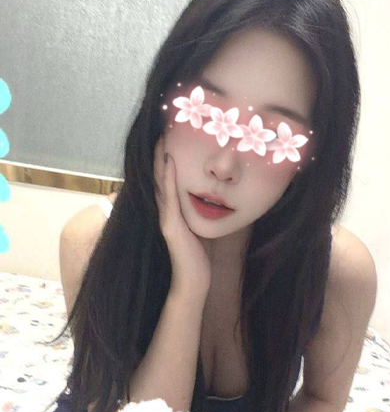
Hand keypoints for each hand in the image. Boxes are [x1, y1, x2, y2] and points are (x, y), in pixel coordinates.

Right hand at [153, 136, 211, 297]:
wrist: (193, 282)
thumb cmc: (197, 259)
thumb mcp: (196, 231)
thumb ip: (195, 216)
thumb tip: (207, 200)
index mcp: (170, 214)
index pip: (165, 181)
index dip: (164, 160)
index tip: (169, 137)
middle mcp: (164, 213)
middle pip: (159, 178)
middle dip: (159, 154)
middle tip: (161, 129)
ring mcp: (165, 218)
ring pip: (161, 183)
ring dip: (160, 160)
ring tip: (161, 137)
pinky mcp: (170, 226)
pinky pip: (168, 197)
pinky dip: (168, 177)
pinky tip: (170, 160)